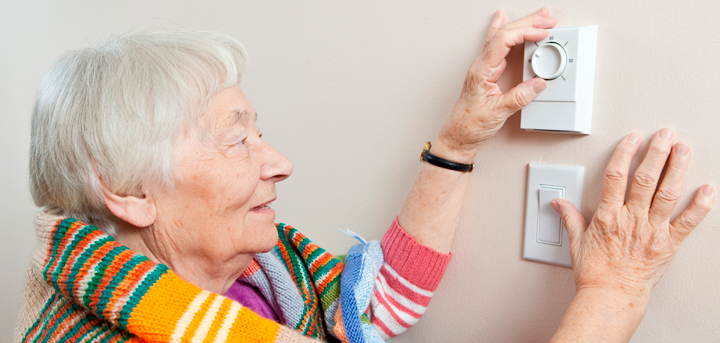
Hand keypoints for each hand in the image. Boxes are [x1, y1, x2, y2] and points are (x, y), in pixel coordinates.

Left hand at [434, 8, 556, 161]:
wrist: (458, 136)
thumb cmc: (469, 125)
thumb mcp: (498, 112)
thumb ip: (519, 97)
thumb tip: (539, 83)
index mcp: (481, 70)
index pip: (503, 41)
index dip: (524, 33)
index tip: (542, 33)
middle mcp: (481, 65)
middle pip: (504, 34)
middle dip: (527, 23)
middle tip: (547, 19)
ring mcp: (483, 68)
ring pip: (501, 37)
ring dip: (521, 26)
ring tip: (538, 17)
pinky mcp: (486, 72)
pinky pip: (497, 46)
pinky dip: (506, 32)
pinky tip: (503, 20)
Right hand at [553, 129, 714, 296]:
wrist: (610, 296)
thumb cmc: (595, 273)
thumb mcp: (576, 242)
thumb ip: (570, 217)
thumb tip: (558, 202)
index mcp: (608, 216)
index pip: (615, 177)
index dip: (625, 154)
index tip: (633, 139)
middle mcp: (631, 220)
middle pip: (644, 179)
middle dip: (656, 153)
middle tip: (665, 135)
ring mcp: (651, 231)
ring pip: (666, 194)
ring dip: (676, 169)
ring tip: (684, 150)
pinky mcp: (668, 245)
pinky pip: (687, 223)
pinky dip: (700, 206)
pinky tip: (707, 189)